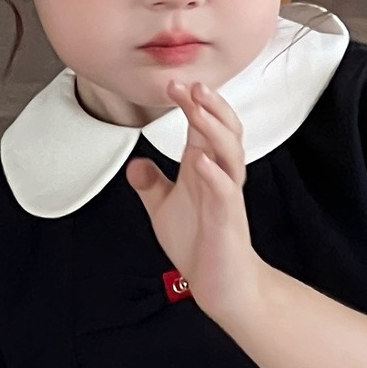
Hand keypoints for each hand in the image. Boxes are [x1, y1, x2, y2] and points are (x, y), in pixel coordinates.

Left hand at [124, 77, 263, 323]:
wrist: (221, 283)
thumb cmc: (200, 243)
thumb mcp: (165, 208)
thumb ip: (152, 184)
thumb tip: (135, 164)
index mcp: (205, 169)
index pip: (202, 127)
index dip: (191, 103)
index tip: (172, 84)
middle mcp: (220, 177)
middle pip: (224, 130)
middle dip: (210, 105)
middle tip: (190, 85)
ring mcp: (226, 196)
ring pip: (231, 153)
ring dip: (215, 129)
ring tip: (198, 110)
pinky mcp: (228, 220)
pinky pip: (226, 191)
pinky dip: (214, 174)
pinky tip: (200, 160)